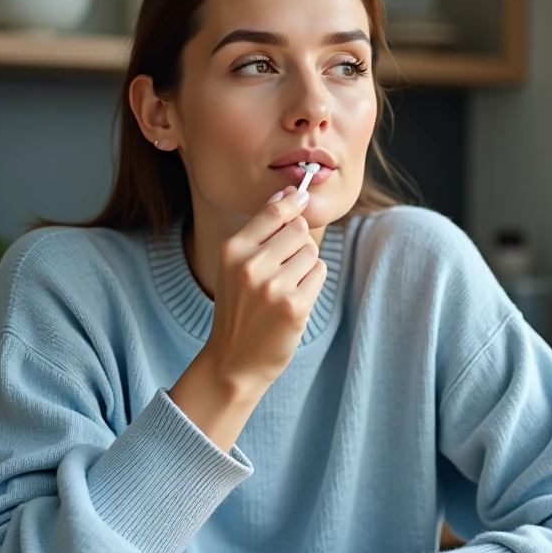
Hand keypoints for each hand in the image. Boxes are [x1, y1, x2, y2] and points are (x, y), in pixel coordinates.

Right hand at [203, 186, 326, 386]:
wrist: (235, 359)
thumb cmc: (239, 307)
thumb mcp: (236, 265)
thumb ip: (262, 229)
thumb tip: (289, 193)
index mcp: (232, 250)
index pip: (275, 211)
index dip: (293, 203)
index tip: (300, 199)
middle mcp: (251, 266)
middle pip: (299, 229)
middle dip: (298, 243)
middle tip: (283, 267)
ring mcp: (273, 288)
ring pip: (311, 251)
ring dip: (306, 265)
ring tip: (286, 286)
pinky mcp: (295, 307)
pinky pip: (319, 273)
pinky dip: (312, 282)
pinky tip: (294, 298)